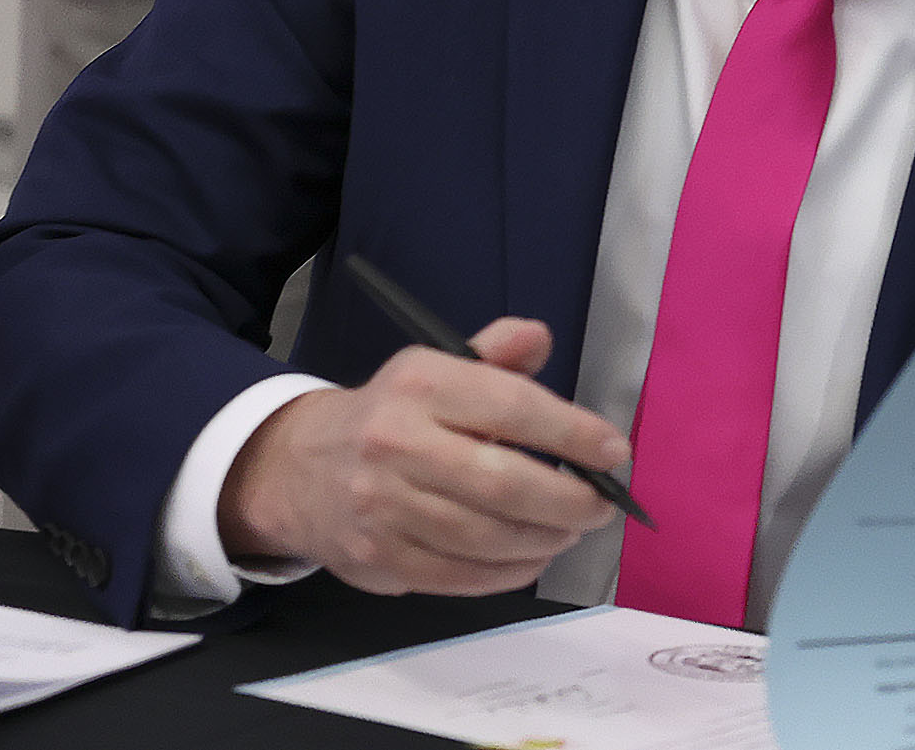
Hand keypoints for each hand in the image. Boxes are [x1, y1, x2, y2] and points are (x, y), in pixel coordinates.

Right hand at [215, 318, 624, 596]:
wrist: (300, 468)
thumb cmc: (395, 416)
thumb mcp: (438, 368)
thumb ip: (495, 354)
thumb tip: (539, 338)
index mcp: (421, 385)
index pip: (511, 407)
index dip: (573, 433)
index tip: (615, 452)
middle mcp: (396, 443)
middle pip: (502, 484)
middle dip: (568, 501)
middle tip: (601, 507)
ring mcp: (382, 506)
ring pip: (484, 537)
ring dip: (543, 540)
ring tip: (569, 531)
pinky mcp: (376, 558)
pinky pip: (458, 576)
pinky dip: (507, 573)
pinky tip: (531, 557)